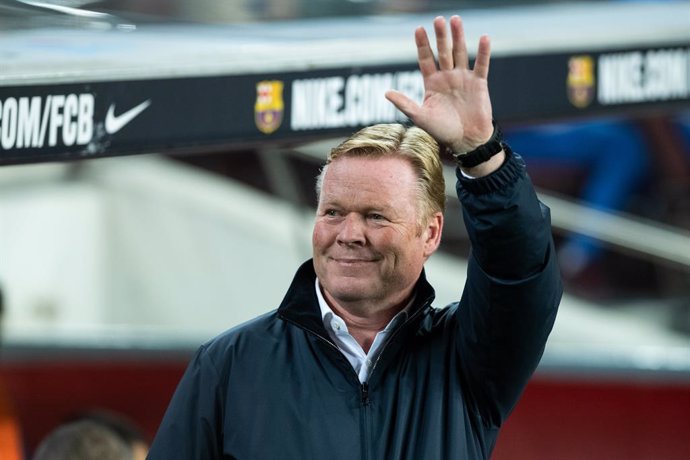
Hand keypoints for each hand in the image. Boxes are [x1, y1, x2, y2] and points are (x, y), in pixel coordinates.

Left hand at [386, 16, 493, 153]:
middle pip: (443, 52)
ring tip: (455, 20)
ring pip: (460, 53)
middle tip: (438, 19)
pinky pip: (481, 64)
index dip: (422, 45)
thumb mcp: (420, 117)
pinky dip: (483, 52)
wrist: (466, 141)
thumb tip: (386, 93)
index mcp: (432, 83)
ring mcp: (463, 78)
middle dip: (440, 36)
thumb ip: (405, 104)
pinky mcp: (479, 83)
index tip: (418, 29)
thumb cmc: (442, 131)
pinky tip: (484, 37)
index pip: (426, 59)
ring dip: (458, 37)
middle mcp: (447, 77)